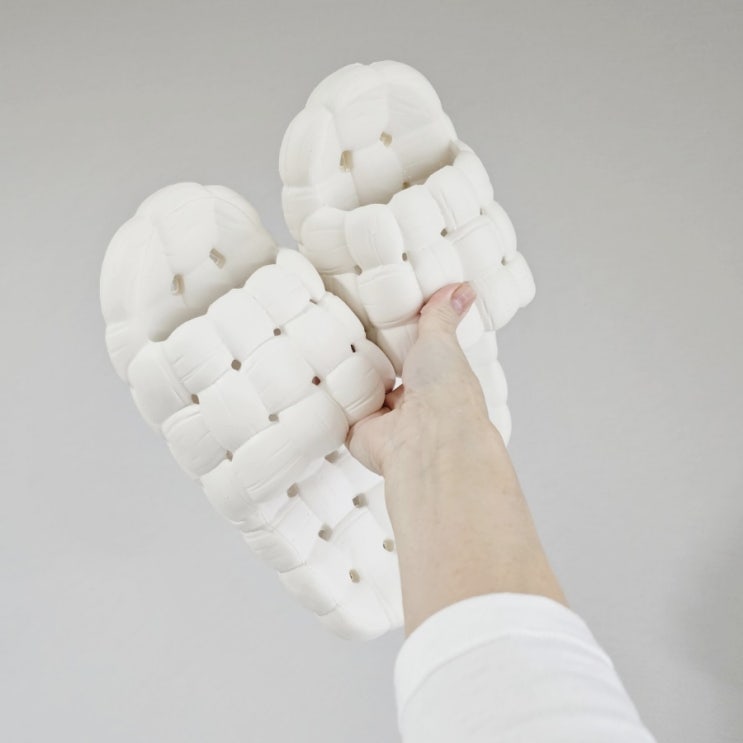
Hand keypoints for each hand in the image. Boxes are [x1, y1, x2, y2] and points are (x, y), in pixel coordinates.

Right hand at [345, 281, 497, 476]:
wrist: (427, 439)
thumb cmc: (446, 393)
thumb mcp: (442, 340)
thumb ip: (441, 314)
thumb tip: (463, 288)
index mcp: (434, 381)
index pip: (414, 357)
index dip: (399, 339)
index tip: (380, 316)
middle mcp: (411, 403)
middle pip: (383, 374)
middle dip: (369, 357)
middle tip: (349, 328)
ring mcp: (384, 421)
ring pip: (361, 392)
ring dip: (349, 376)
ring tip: (327, 342)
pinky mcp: (359, 432)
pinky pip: (340, 411)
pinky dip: (332, 396)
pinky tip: (318, 373)